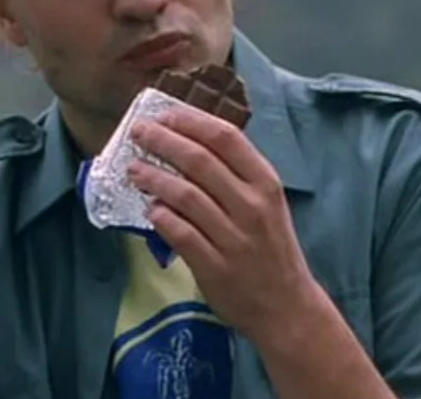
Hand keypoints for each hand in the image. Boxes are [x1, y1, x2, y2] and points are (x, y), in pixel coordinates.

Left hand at [127, 105, 321, 341]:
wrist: (287, 306)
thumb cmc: (270, 247)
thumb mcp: (266, 203)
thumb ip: (234, 175)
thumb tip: (185, 141)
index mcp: (266, 183)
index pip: (226, 138)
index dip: (190, 121)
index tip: (163, 114)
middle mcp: (252, 206)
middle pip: (200, 161)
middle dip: (163, 141)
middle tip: (138, 133)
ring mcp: (234, 237)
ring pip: (185, 195)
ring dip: (153, 177)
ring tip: (133, 169)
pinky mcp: (215, 266)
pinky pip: (179, 233)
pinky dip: (160, 217)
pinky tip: (150, 209)